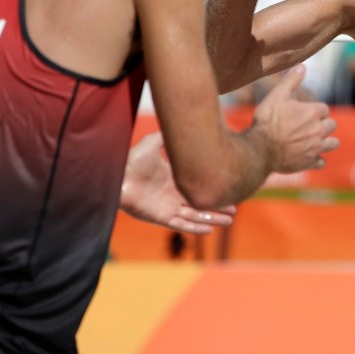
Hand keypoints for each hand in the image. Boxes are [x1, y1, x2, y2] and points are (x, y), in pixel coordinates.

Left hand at [119, 133, 235, 233]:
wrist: (119, 176)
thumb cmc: (133, 159)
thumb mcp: (153, 142)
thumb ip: (168, 136)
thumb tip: (182, 123)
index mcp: (174, 179)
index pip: (198, 187)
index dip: (213, 190)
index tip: (230, 189)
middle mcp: (173, 194)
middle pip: (201, 204)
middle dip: (218, 207)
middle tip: (235, 208)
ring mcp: (168, 207)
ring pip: (195, 215)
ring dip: (212, 218)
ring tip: (229, 221)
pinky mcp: (161, 217)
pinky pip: (182, 224)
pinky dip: (195, 228)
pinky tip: (209, 229)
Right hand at [251, 65, 338, 172]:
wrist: (260, 149)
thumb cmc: (267, 120)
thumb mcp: (277, 95)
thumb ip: (291, 80)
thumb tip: (302, 66)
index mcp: (313, 112)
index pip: (324, 109)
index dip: (314, 109)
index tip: (304, 112)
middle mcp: (319, 130)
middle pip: (331, 125)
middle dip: (322, 124)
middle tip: (308, 125)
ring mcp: (316, 148)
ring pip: (333, 144)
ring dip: (326, 141)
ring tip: (314, 140)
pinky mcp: (310, 162)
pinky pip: (322, 161)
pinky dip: (317, 159)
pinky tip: (308, 156)